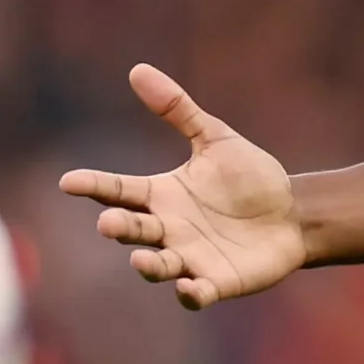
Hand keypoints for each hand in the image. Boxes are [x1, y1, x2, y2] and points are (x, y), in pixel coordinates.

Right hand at [58, 66, 304, 308]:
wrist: (294, 214)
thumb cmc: (250, 178)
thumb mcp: (216, 139)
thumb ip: (178, 110)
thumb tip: (138, 70)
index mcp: (160, 195)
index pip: (118, 189)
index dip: (94, 185)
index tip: (69, 181)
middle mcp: (167, 229)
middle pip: (133, 230)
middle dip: (119, 227)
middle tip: (110, 223)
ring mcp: (190, 258)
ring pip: (158, 265)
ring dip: (148, 265)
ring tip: (141, 259)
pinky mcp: (217, 281)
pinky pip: (197, 293)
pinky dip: (190, 293)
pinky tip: (189, 287)